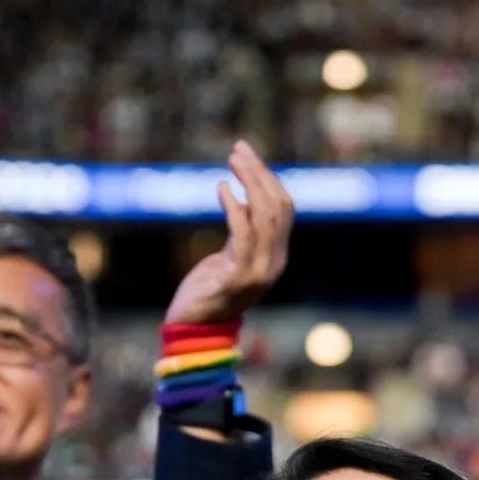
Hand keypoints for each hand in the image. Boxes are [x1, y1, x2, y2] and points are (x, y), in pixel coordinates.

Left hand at [163, 141, 294, 325]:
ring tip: (232, 161)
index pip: (284, 209)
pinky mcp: (238, 278)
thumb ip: (245, 231)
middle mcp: (274, 264)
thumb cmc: (208, 290)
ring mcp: (258, 272)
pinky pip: (242, 235)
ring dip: (248, 183)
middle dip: (259, 173)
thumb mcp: (231, 254)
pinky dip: (234, 207)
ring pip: (264, 217)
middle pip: (277, 207)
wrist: (194, 328)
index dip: (268, 177)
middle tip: (238, 150)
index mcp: (276, 257)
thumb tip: (249, 196)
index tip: (247, 154)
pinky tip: (222, 189)